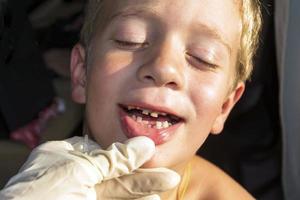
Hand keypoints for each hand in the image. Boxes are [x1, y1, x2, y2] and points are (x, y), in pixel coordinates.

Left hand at [0, 136, 179, 199]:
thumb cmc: (41, 195)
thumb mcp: (79, 170)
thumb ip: (113, 158)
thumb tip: (144, 144)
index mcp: (63, 156)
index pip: (102, 149)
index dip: (127, 151)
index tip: (150, 150)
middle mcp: (72, 176)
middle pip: (115, 172)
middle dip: (142, 174)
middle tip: (168, 175)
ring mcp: (80, 196)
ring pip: (118, 191)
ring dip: (143, 190)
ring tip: (167, 186)